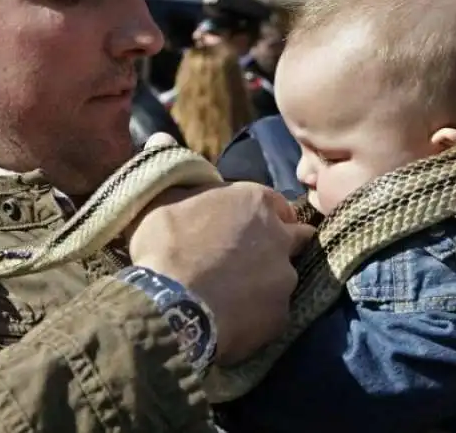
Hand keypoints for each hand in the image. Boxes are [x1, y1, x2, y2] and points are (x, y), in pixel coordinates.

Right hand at [127, 133, 314, 364]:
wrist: (170, 303)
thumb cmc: (165, 242)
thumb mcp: (159, 196)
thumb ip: (168, 167)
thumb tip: (159, 136)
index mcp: (256, 201)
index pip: (277, 204)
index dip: (263, 216)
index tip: (245, 228)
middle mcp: (281, 236)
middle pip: (295, 238)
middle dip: (280, 246)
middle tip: (250, 261)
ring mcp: (285, 277)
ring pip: (285, 278)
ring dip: (267, 283)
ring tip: (238, 296)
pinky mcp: (281, 315)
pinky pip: (274, 313)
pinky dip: (259, 316)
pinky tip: (236, 319)